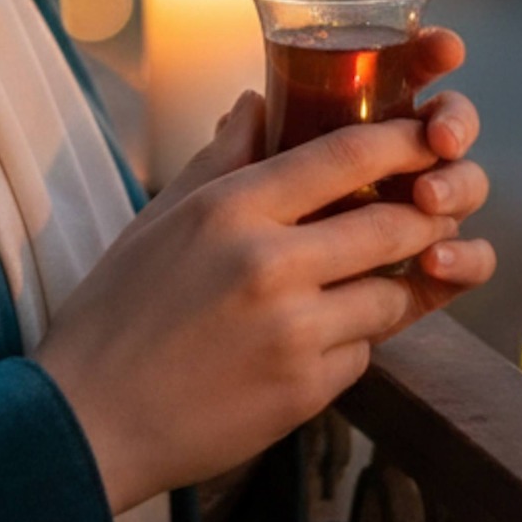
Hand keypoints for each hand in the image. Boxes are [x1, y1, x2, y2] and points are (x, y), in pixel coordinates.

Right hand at [36, 30, 492, 514]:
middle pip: (393, 224)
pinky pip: (363, 352)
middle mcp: (269, 263)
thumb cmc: (116, 310)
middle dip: (426, 217)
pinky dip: (352, 342)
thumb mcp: (160, 218)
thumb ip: (222, 158)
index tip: (426, 138)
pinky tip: (313, 342)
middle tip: (431, 212)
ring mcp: (293, 332)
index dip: (404, 141)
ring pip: (391, 294)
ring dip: (389, 286)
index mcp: (231, 207)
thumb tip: (259, 101)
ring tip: (363, 282)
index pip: (346, 153)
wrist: (89, 419)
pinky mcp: (305, 391)